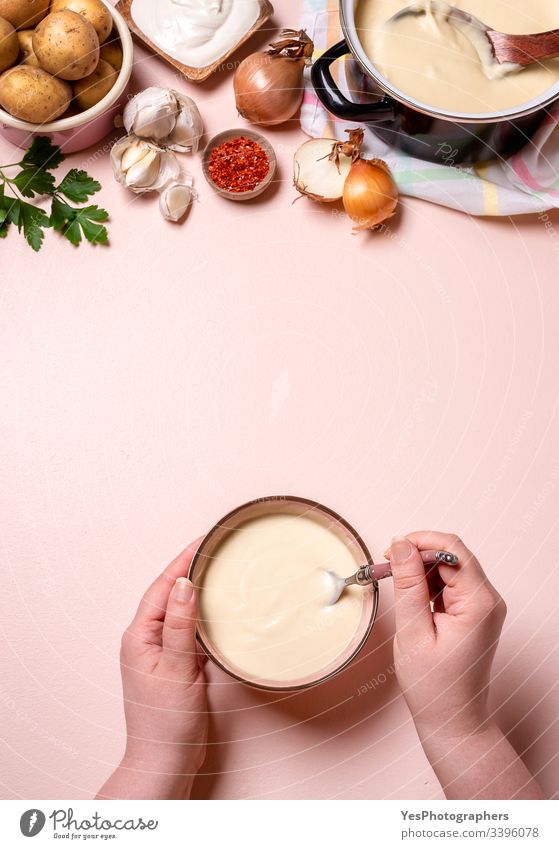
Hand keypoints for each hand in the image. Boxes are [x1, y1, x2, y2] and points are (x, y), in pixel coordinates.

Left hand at [97, 542, 207, 798]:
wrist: (165, 762)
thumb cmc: (165, 723)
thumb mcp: (176, 669)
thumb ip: (180, 626)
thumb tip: (184, 584)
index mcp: (139, 636)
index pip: (163, 587)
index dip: (182, 561)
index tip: (202, 541)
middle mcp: (146, 640)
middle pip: (170, 594)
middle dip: (191, 569)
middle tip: (215, 548)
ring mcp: (160, 652)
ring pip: (180, 611)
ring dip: (198, 590)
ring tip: (219, 571)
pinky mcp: (175, 664)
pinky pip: (188, 629)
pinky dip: (203, 615)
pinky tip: (218, 611)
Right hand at [385, 531, 541, 798]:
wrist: (453, 722)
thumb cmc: (434, 686)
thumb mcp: (413, 632)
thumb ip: (408, 585)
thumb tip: (401, 544)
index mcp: (479, 603)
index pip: (452, 550)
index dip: (419, 543)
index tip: (390, 551)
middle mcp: (488, 600)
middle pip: (452, 555)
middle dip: (417, 555)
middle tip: (386, 566)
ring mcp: (484, 607)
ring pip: (449, 567)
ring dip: (420, 570)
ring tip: (395, 586)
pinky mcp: (475, 613)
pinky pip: (451, 584)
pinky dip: (428, 585)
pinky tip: (411, 599)